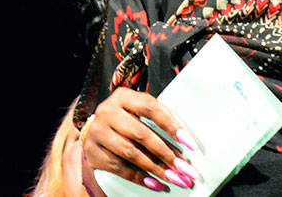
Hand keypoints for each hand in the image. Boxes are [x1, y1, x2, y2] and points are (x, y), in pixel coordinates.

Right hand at [80, 88, 197, 192]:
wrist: (95, 132)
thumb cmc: (125, 121)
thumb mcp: (137, 112)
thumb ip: (158, 120)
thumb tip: (185, 143)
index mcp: (122, 96)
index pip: (150, 107)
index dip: (171, 125)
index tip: (189, 143)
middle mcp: (107, 111)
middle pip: (140, 133)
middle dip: (165, 152)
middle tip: (183, 167)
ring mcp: (97, 132)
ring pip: (130, 152)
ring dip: (155, 168)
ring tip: (173, 178)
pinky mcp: (92, 152)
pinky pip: (119, 167)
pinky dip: (139, 178)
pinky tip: (155, 183)